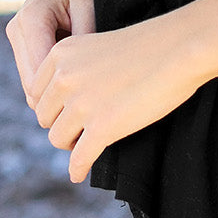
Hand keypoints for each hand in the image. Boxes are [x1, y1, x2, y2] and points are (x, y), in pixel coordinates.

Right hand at [6, 0, 94, 103]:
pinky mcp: (23, 41)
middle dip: (59, 102)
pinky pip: (36, 75)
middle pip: (32, 88)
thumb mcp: (92, 7)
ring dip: (57, 93)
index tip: (93, 111)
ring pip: (31, 86)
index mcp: (32, 19)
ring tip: (91, 95)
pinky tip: (82, 80)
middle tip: (95, 112)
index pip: (38, 80)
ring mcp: (17, 35)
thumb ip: (82, 45)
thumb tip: (81, 86)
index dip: (63, 101)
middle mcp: (17, 29)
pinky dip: (55, 83)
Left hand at [28, 13, 203, 182]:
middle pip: (44, 117)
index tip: (68, 112)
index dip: (53, 105)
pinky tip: (79, 172)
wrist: (180, 48)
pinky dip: (78, 168)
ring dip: (71, 144)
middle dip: (61, 124)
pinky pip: (78, 158)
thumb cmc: (149, 45)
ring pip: (57, 139)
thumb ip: (76, 68)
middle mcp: (64, 77)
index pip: (36, 92)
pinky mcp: (102, 127)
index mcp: (60, 53)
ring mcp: (82, 103)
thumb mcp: (98, 47)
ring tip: (85, 143)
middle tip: (80, 128)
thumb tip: (65, 102)